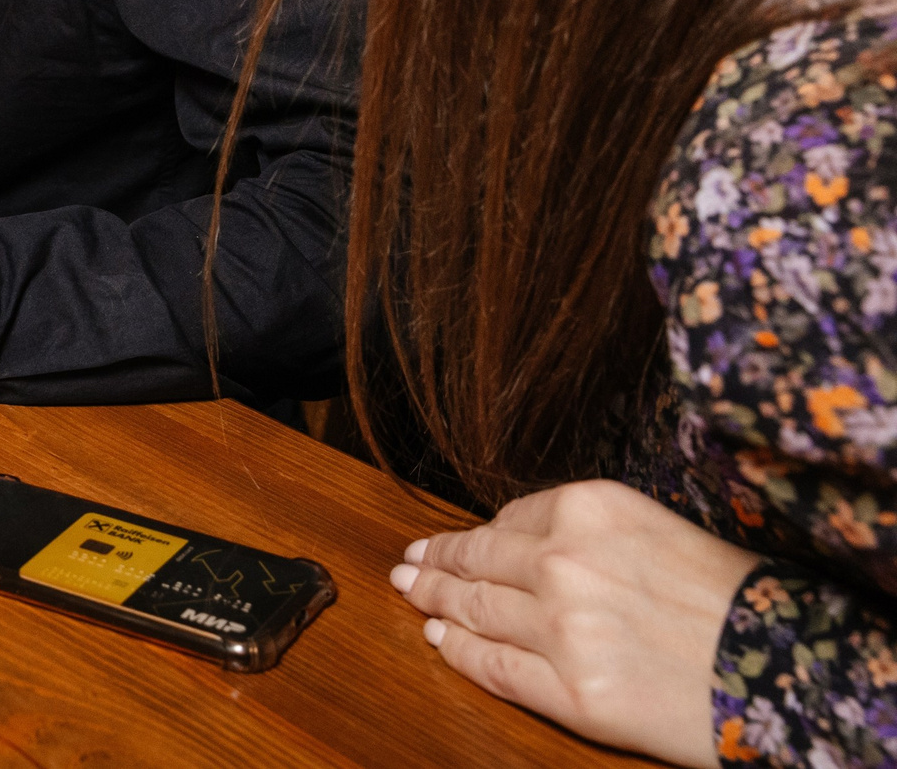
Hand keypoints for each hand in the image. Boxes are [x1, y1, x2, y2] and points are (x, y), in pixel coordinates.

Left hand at [392, 478, 760, 766]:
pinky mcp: (569, 690)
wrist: (788, 667)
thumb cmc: (733, 597)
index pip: (508, 517)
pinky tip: (441, 638)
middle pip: (477, 560)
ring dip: (434, 600)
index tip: (450, 539)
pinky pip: (491, 665)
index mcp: (590, 508)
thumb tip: (515, 537)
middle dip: (436, 563)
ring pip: (473, 609)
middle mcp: (564, 561)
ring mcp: (561, 628)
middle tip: (409, 564)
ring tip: (413, 593)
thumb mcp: (655, 528)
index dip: (476, 533)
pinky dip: (458, 650)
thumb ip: (585, 529)